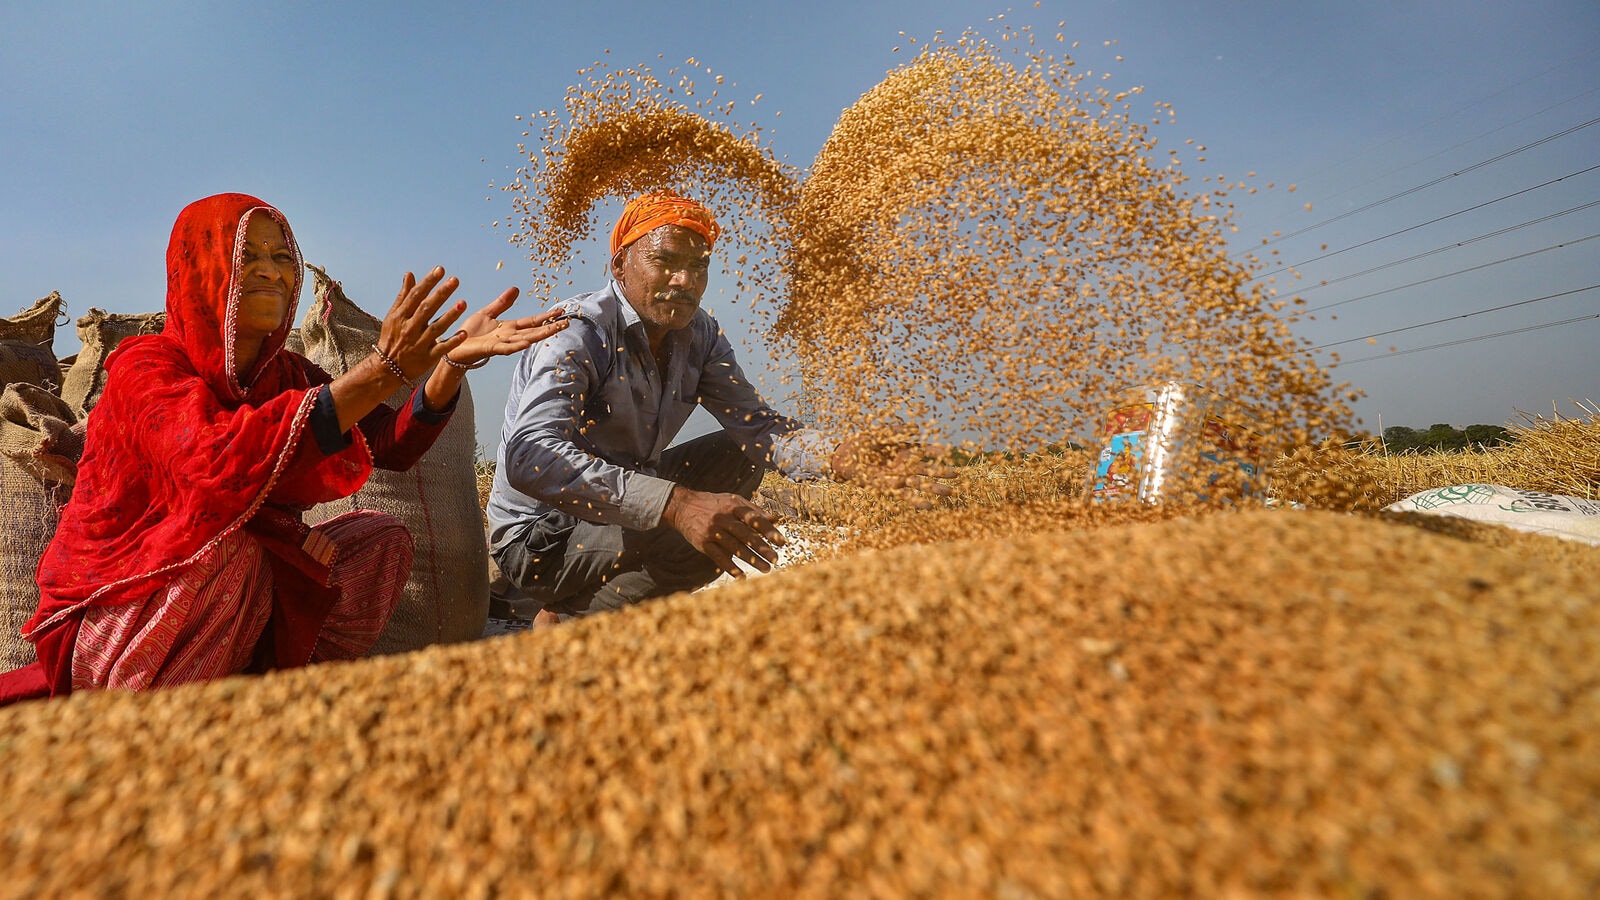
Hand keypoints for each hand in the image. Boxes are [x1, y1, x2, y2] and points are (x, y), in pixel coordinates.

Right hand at [376, 267, 470, 379]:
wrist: (386, 368)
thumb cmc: (391, 337)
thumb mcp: (393, 316)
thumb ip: (404, 295)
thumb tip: (410, 274)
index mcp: (401, 316)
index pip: (416, 296)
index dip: (428, 282)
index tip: (440, 270)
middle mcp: (410, 328)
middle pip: (426, 309)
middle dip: (440, 294)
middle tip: (454, 280)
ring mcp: (419, 343)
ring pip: (436, 328)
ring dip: (450, 315)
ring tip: (463, 302)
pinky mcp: (427, 357)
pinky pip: (441, 349)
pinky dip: (452, 342)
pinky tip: (464, 333)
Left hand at [443, 288, 568, 366]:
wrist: (454, 347)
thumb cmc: (470, 333)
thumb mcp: (487, 313)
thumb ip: (502, 303)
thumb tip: (516, 289)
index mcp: (508, 327)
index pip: (531, 321)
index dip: (546, 316)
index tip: (560, 311)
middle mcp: (508, 336)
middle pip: (533, 331)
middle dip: (550, 327)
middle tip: (566, 323)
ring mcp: (501, 343)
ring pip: (524, 339)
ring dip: (538, 336)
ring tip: (552, 330)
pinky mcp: (490, 349)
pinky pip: (505, 348)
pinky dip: (516, 346)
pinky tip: (527, 343)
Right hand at [662, 486, 787, 578]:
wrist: (682, 507)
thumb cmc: (713, 504)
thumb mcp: (733, 501)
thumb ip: (754, 510)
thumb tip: (776, 518)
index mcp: (733, 506)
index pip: (754, 519)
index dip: (768, 530)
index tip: (781, 541)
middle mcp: (723, 518)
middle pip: (746, 535)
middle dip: (762, 548)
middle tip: (775, 559)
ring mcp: (712, 531)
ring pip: (734, 548)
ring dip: (751, 560)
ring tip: (766, 569)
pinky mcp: (703, 543)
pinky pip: (718, 557)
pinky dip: (730, 567)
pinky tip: (742, 576)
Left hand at [829, 434, 956, 507]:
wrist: (843, 458)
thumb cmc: (861, 444)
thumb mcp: (879, 434)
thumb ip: (896, 432)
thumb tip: (916, 428)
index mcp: (904, 450)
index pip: (925, 450)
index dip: (937, 452)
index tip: (949, 453)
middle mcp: (904, 465)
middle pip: (928, 469)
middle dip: (942, 472)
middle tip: (957, 475)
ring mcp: (898, 477)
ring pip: (921, 484)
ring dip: (935, 488)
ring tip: (950, 493)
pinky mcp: (890, 488)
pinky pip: (907, 496)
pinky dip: (918, 502)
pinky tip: (930, 506)